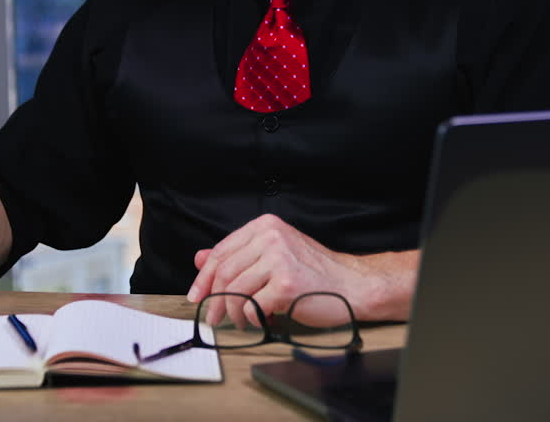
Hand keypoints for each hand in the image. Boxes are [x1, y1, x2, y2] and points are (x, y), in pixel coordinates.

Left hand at [187, 214, 368, 328]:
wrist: (352, 285)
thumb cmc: (314, 273)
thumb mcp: (274, 255)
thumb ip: (239, 255)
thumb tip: (199, 259)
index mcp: (265, 226)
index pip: (222, 251)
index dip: (204, 277)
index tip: (197, 295)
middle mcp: (271, 237)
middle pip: (225, 271)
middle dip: (215, 299)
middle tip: (214, 317)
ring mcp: (279, 258)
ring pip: (235, 290)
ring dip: (233, 313)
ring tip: (241, 321)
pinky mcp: (286, 282)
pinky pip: (253, 305)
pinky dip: (253, 318)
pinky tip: (263, 319)